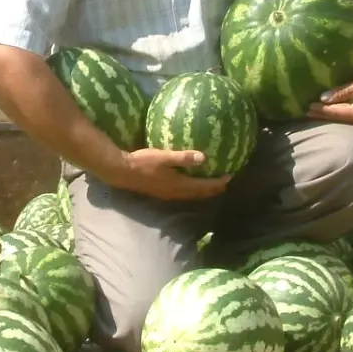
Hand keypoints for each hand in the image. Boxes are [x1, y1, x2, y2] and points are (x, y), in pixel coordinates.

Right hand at [105, 148, 232, 200]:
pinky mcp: (162, 192)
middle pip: (199, 194)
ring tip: (211, 184)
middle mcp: (176, 193)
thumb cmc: (143, 162)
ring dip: (203, 190)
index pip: (203, 186)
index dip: (217, 183)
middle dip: (213, 189)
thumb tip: (204, 157)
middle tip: (225, 182)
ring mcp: (168, 194)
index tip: (230, 177)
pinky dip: (192, 189)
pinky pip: (183, 193)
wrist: (122, 172)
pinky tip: (191, 182)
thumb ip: (183, 157)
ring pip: (191, 195)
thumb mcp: (164, 157)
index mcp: (179, 185)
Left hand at [307, 70, 352, 126]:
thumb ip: (341, 92)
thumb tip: (322, 98)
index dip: (321, 110)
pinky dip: (341, 118)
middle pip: (338, 120)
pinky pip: (352, 122)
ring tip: (316, 115)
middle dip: (323, 116)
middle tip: (306, 113)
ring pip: (345, 122)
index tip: (308, 106)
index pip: (335, 113)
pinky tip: (332, 116)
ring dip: (331, 118)